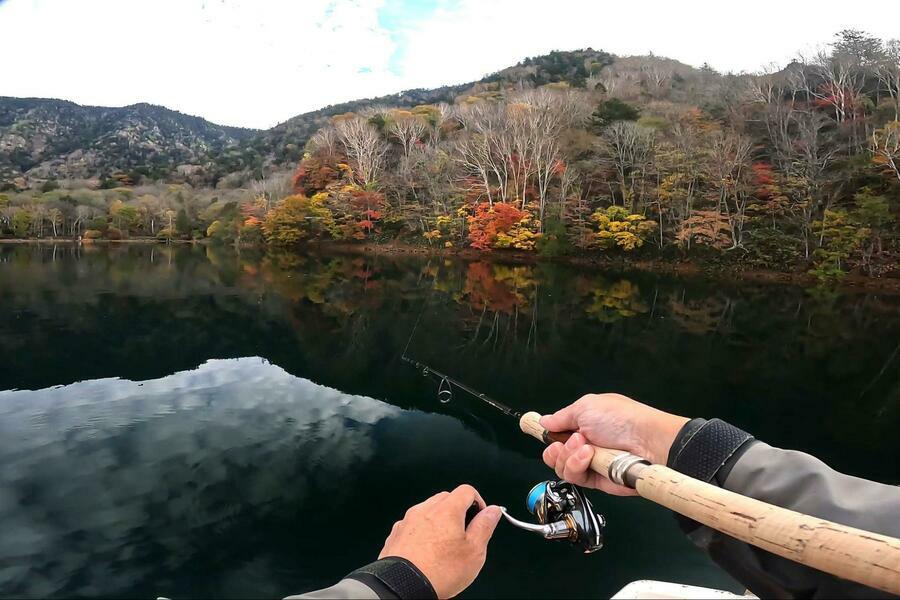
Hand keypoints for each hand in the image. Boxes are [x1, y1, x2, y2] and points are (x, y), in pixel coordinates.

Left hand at [378, 484, 502, 598]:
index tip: (480, 519)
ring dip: (439, 522)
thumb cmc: (441, 570)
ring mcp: (408, 520)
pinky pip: (414, 526)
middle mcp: (425, 509)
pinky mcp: (396, 534)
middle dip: (458, 511)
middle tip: (464, 536)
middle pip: (446, 499)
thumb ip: (485, 526)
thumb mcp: (474, 551)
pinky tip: (426, 552)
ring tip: (443, 547)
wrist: (403, 586)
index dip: (478, 502)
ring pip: (428, 511)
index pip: (467, 491)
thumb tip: (494, 510)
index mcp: (447, 509)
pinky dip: (423, 533)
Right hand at [541, 393, 688, 495]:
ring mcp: (590, 463)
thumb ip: (561, 417)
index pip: (557, 431)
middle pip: (554, 454)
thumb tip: (544, 421)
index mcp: (584, 423)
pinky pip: (574, 478)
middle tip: (567, 441)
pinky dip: (577, 466)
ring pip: (561, 467)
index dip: (546, 432)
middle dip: (555, 448)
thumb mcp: (585, 407)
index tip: (530, 428)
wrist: (646, 441)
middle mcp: (585, 444)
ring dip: (567, 456)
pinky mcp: (596, 480)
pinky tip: (588, 456)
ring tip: (584, 447)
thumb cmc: (621, 418)